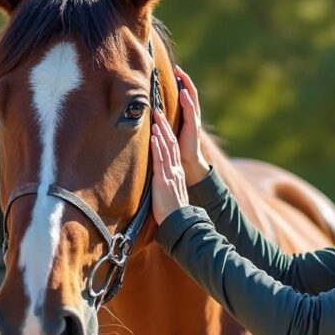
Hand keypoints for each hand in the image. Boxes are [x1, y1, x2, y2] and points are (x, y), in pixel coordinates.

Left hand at [150, 110, 189, 224]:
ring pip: (167, 148)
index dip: (167, 134)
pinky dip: (157, 147)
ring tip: (156, 118)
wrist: (179, 223)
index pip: (172, 149)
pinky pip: (161, 160)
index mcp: (176, 173)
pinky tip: (154, 137)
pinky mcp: (164, 180)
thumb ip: (164, 184)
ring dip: (161, 132)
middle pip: (171, 144)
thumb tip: (157, 181)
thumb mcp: (168, 194)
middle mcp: (175, 171)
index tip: (161, 122)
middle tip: (158, 111)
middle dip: (165, 127)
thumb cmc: (172, 213)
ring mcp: (170, 174)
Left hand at [172, 66, 209, 185]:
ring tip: (181, 76)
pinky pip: (191, 111)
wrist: (188, 161)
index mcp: (189, 115)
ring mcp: (195, 120)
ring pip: (192, 99)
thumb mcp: (172, 129)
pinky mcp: (193, 126)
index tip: (175, 70)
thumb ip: (167, 119)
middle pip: (191, 93)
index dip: (182, 82)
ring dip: (186, 86)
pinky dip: (187, 100)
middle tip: (178, 68)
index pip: (187, 94)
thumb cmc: (179, 146)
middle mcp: (194, 115)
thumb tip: (156, 110)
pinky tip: (183, 93)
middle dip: (185, 79)